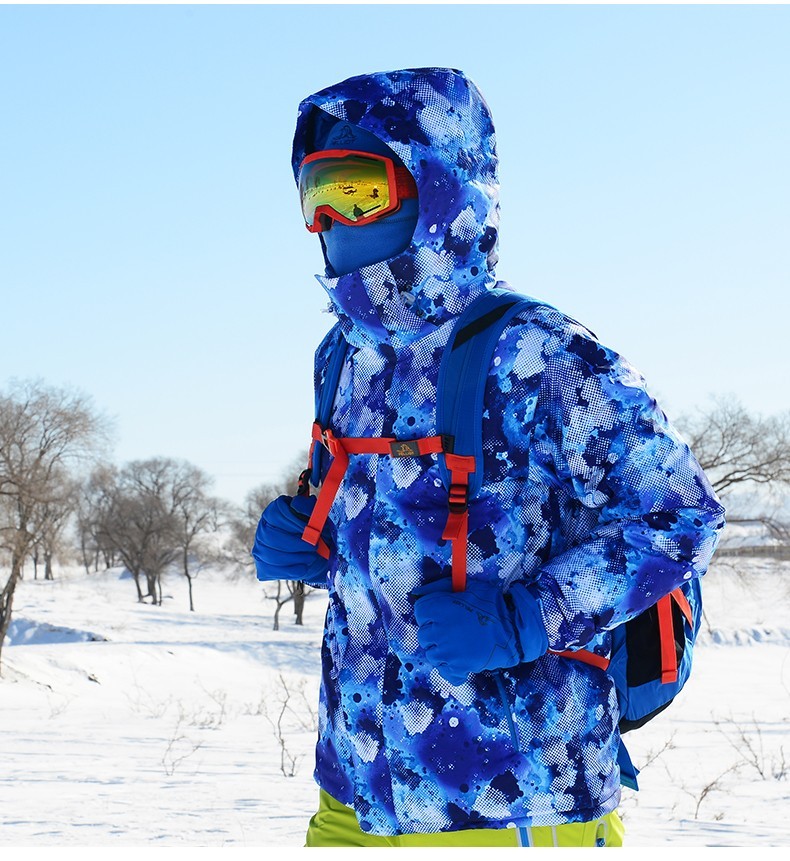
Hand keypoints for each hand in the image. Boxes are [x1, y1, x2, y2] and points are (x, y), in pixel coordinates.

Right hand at [251, 494, 331, 587]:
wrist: (315, 554)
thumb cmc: (315, 532)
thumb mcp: (316, 518)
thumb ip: (308, 508)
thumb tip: (296, 504)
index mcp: (274, 511)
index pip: (275, 513)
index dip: (293, 522)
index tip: (310, 529)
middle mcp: (263, 528)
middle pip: (270, 536)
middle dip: (295, 543)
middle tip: (313, 546)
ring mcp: (260, 547)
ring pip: (270, 554)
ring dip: (295, 557)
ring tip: (311, 557)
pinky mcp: (262, 565)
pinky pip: (271, 569)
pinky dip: (290, 570)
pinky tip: (304, 568)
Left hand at [412, 579, 547, 683]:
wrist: (514, 630)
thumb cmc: (492, 605)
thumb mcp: (469, 587)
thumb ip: (441, 587)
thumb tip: (418, 591)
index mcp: (437, 609)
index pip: (420, 611)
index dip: (432, 612)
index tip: (443, 613)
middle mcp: (437, 631)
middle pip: (424, 634)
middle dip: (435, 632)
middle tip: (454, 629)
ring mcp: (446, 652)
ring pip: (431, 654)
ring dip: (442, 650)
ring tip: (459, 645)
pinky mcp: (457, 667)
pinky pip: (444, 672)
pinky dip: (451, 669)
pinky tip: (461, 661)